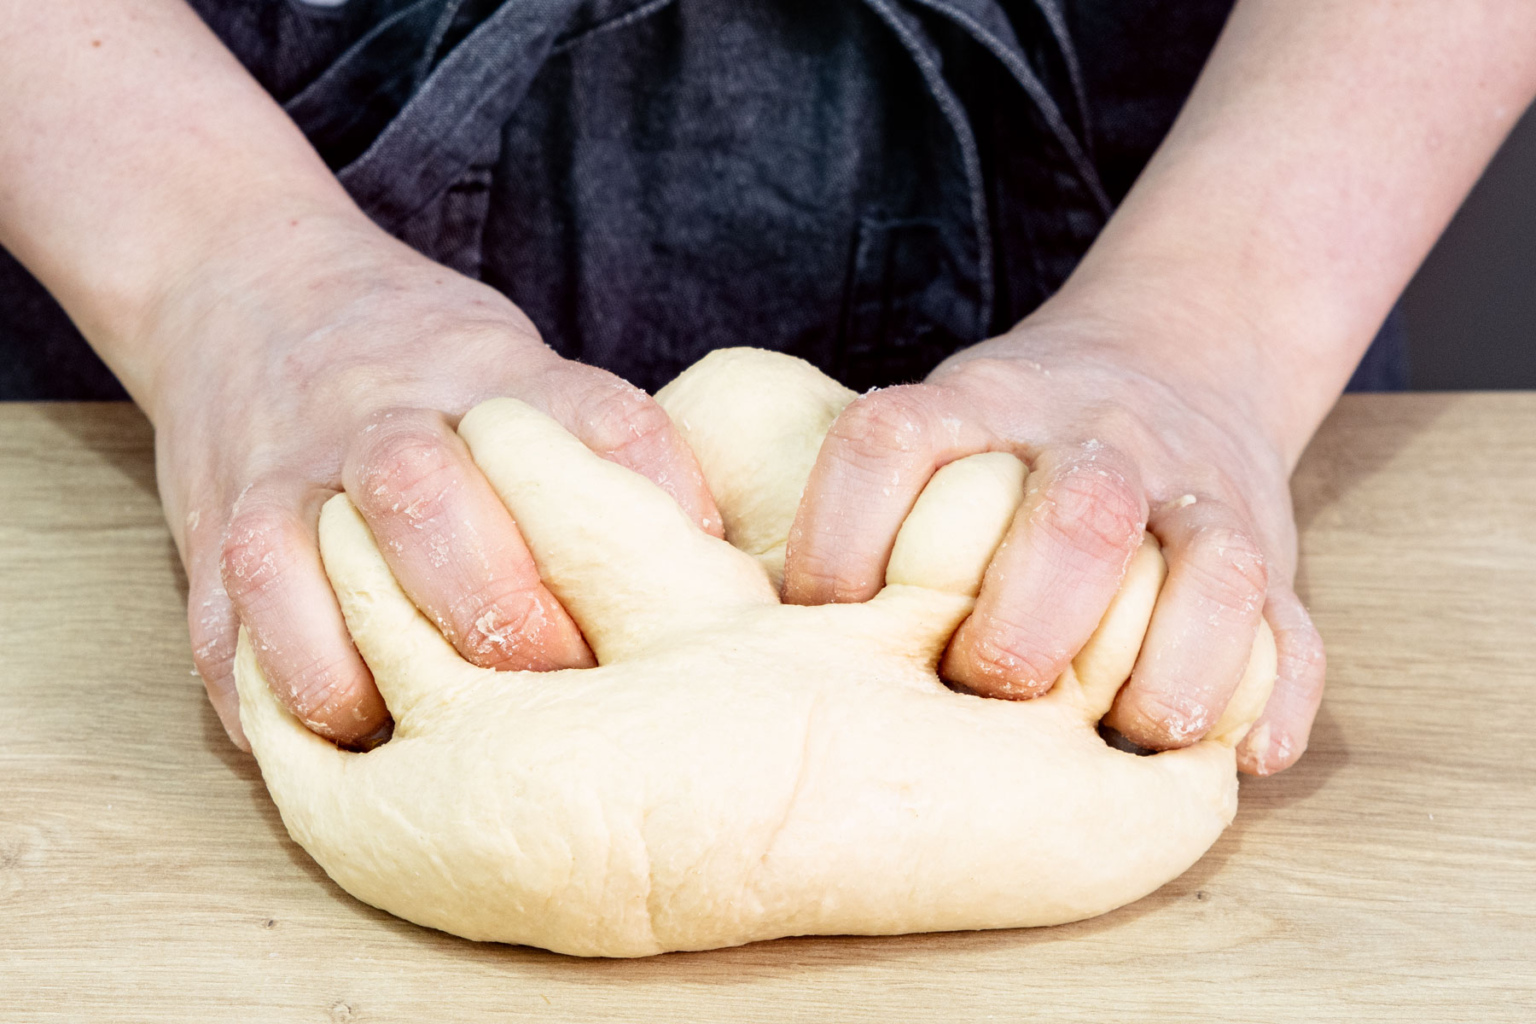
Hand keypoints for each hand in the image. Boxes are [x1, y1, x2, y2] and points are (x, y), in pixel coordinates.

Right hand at [148, 219, 720, 749]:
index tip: (689, 584)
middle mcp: (382, 416)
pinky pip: (223, 622)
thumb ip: (596, 449)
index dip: (648, 505)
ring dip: (356, 661)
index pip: (589, 422)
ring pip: (297, 558)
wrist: (242, 283)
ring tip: (406, 725)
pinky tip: (323, 740)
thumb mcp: (518, 362)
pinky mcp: (213, 532)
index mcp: (489, 372)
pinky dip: (266, 692)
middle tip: (550, 675)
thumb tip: (718, 569)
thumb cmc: (424, 358)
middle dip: (492, 603)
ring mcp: (286, 473)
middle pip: (426, 493)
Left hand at [782, 305, 1323, 774]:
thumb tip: (743, 616)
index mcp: (985, 406)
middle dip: (1028, 617)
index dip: (844, 536)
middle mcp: (1095, 442)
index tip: (821, 621)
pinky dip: (1271, 695)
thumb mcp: (941, 418)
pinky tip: (1239, 753)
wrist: (1178, 354)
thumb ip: (865, 498)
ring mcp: (1193, 494)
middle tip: (990, 686)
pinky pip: (1293, 628)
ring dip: (1169, 665)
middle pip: (1077, 511)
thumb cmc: (1015, 436)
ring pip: (1213, 566)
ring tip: (1132, 733)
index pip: (894, 440)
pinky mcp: (1269, 551)